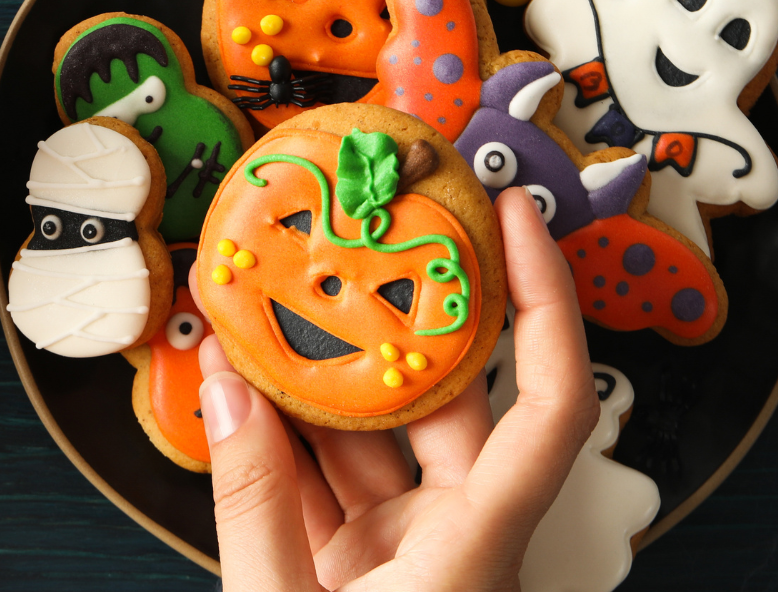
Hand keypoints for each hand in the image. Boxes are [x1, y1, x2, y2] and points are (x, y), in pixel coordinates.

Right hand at [197, 186, 595, 590]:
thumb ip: (254, 504)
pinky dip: (284, 440)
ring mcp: (411, 554)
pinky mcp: (363, 570)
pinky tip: (239, 387)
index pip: (550, 407)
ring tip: (266, 306)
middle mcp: (460, 542)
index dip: (545, 302)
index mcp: (476, 550)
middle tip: (360, 237)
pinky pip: (330, 483)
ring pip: (374, 440)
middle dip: (387, 320)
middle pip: (444, 403)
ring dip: (315, 378)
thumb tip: (227, 393)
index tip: (515, 221)